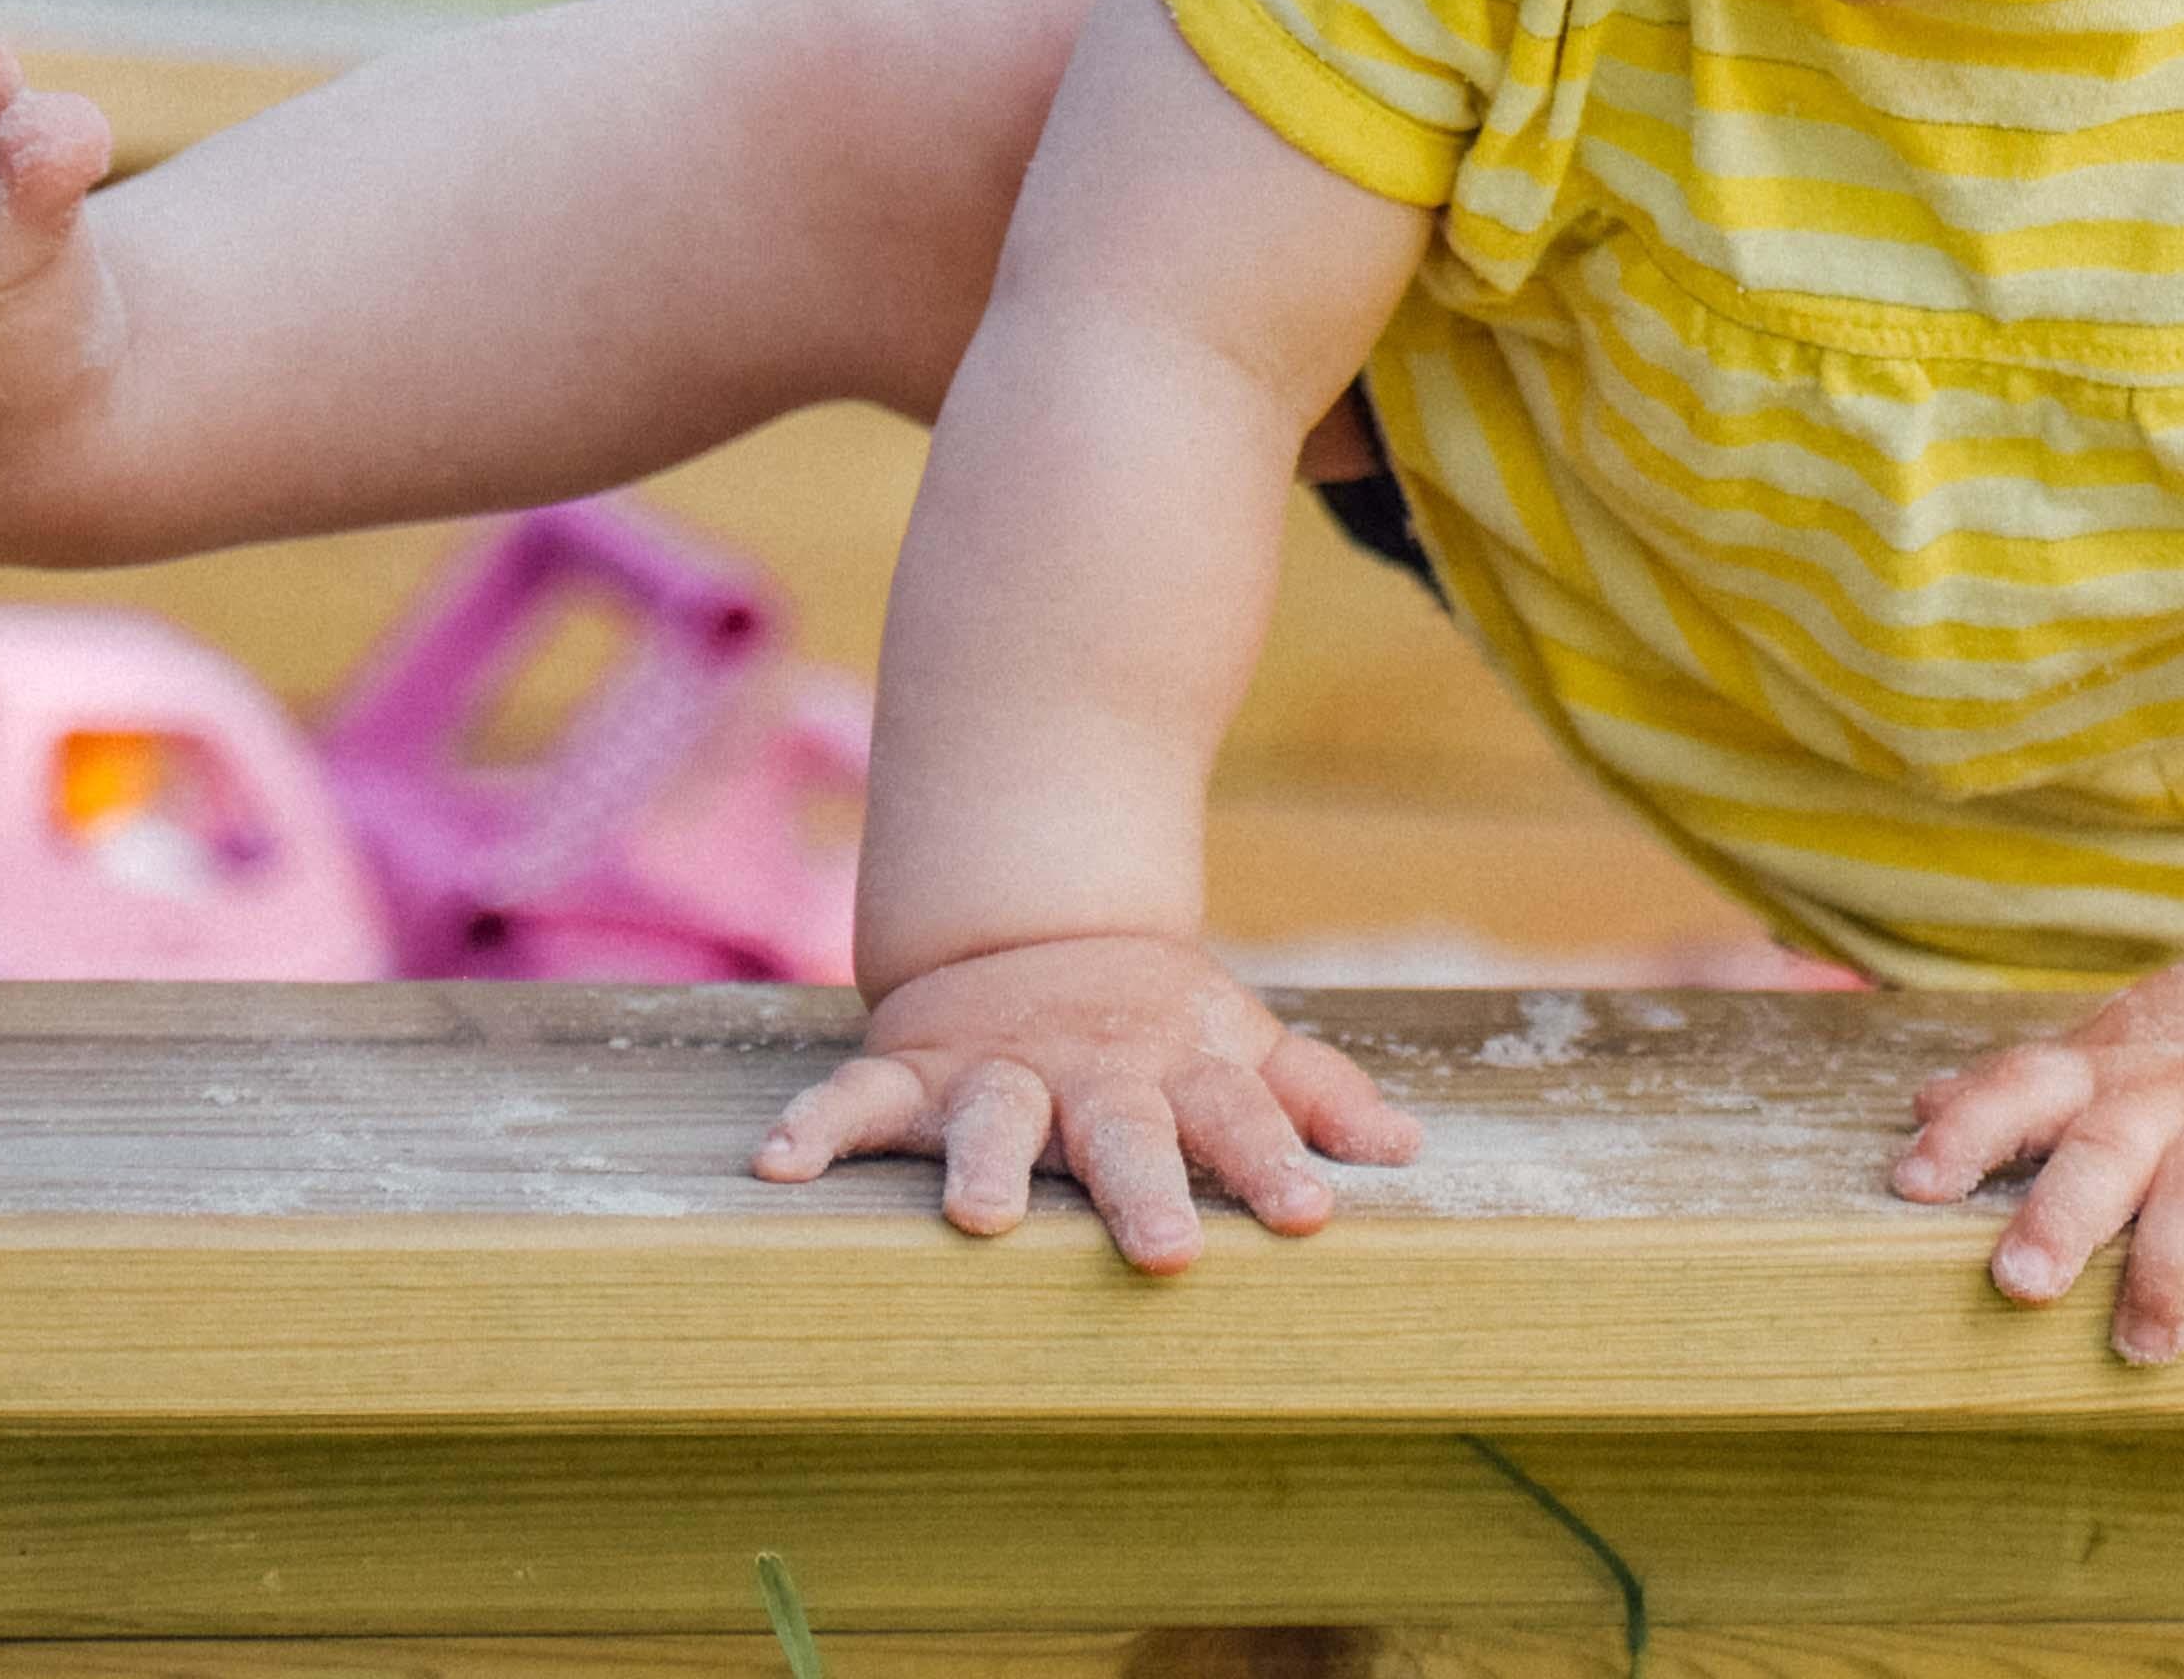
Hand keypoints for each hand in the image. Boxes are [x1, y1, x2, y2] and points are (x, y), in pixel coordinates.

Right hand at [753, 932, 1423, 1273]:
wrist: (1037, 932)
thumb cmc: (1158, 1024)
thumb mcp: (1239, 1045)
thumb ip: (1316, 1097)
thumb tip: (1407, 1153)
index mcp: (1181, 1069)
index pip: (1240, 1117)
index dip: (1276, 1163)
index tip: (1311, 1216)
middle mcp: (1093, 1072)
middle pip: (1124, 1130)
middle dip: (1144, 1187)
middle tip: (1168, 1252)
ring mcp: (998, 1068)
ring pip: (991, 1114)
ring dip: (986, 1159)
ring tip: (980, 1217)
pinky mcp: (913, 1067)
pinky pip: (855, 1095)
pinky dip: (815, 1124)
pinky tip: (776, 1165)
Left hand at [1894, 952, 2183, 1361]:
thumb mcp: (2124, 1046)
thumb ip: (2034, 1084)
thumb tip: (1920, 1101)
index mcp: (2113, 1069)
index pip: (2025, 1086)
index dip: (1968, 1131)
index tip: (1914, 1184)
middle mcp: (2178, 1094)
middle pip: (2110, 1145)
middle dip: (2063, 1213)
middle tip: (2019, 1284)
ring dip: (2172, 1267)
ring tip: (2144, 1345)